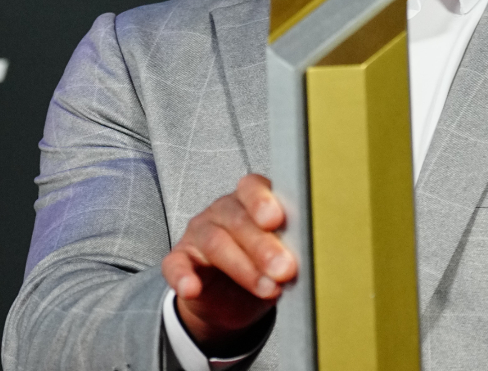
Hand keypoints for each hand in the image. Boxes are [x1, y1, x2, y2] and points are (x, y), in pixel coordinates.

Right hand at [161, 174, 296, 353]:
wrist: (231, 299)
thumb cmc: (264, 267)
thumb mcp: (282, 255)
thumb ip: (291, 247)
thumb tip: (312, 254)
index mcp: (251, 201)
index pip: (253, 188)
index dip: (263, 201)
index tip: (277, 220)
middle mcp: (223, 211)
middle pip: (238, 220)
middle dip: (264, 246)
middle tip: (285, 269)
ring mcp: (199, 233)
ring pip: (215, 242)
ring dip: (242, 268)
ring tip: (268, 289)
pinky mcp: (180, 259)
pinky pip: (176, 265)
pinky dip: (182, 277)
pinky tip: (191, 289)